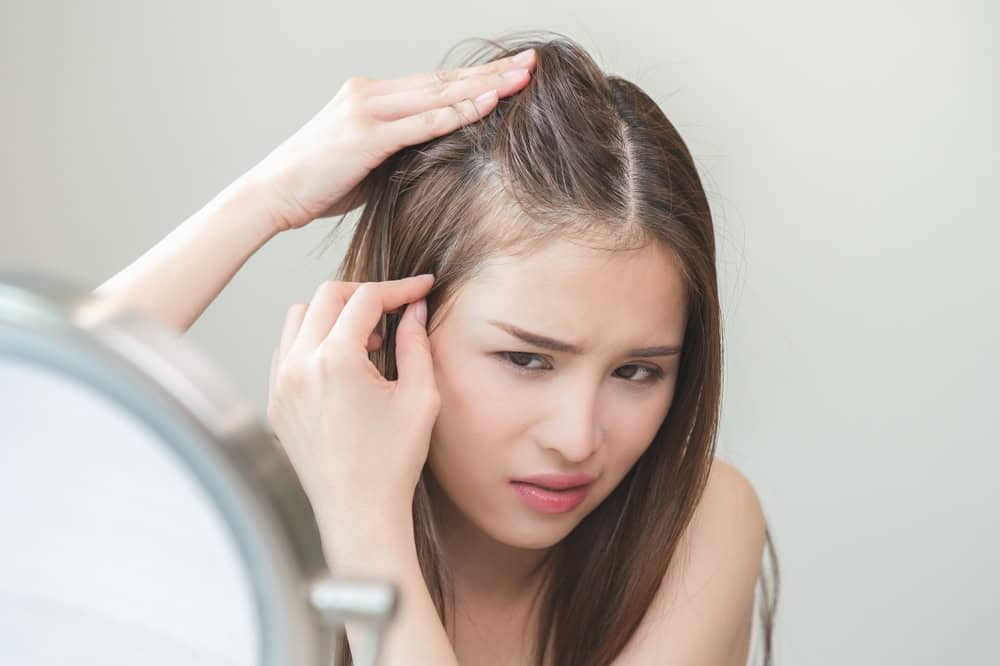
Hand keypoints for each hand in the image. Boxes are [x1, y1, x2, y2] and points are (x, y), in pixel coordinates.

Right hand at [248, 48, 536, 231]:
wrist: (271, 193)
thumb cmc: (316, 184)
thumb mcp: (365, 163)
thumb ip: (398, 152)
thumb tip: (433, 159)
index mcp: (370, 96)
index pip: (433, 83)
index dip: (473, 76)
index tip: (508, 72)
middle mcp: (370, 94)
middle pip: (442, 80)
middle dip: (490, 71)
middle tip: (531, 62)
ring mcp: (367, 111)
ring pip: (438, 94)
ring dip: (484, 85)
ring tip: (522, 78)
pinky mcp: (366, 135)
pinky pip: (422, 123)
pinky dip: (458, 113)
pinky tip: (488, 104)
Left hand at [266, 275, 438, 555]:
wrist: (357, 512)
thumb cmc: (392, 462)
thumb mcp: (419, 397)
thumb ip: (417, 343)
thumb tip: (415, 308)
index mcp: (335, 359)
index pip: (366, 298)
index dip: (400, 288)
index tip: (423, 288)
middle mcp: (299, 364)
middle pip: (328, 296)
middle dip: (366, 294)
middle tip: (395, 308)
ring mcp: (280, 383)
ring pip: (300, 317)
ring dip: (334, 315)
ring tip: (367, 341)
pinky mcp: (275, 401)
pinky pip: (286, 349)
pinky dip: (312, 341)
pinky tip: (341, 363)